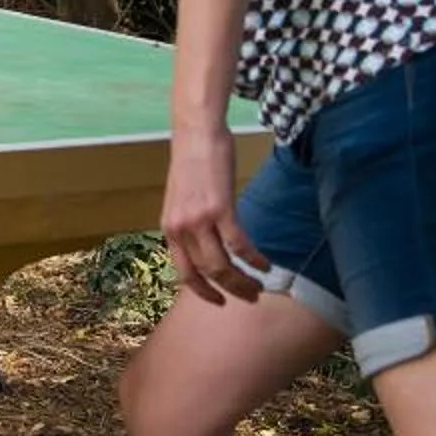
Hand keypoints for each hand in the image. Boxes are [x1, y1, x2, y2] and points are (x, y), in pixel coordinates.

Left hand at [160, 127, 263, 305]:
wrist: (195, 133)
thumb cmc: (192, 164)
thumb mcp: (181, 201)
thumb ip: (189, 226)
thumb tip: (205, 248)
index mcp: (170, 229)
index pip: (184, 273)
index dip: (203, 292)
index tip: (219, 302)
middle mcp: (180, 229)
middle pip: (207, 273)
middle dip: (231, 290)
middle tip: (250, 297)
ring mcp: (199, 219)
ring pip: (222, 265)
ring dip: (244, 281)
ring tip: (260, 285)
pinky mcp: (220, 208)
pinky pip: (240, 244)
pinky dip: (255, 259)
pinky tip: (266, 264)